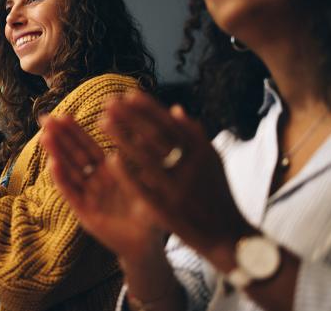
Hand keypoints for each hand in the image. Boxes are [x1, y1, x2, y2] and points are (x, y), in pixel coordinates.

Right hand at [40, 115, 166, 259]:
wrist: (146, 243)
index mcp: (110, 170)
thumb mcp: (149, 183)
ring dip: (57, 154)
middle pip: (74, 155)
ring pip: (70, 171)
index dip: (76, 131)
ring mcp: (88, 196)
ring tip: (45, 136)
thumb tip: (146, 133)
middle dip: (60, 137)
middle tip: (45, 118)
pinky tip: (53, 164)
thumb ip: (143, 162)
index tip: (64, 115)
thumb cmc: (151, 212)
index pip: (89, 147)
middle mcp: (96, 181)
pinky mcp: (84, 212)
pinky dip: (62, 180)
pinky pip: (72, 194)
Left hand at [101, 92, 253, 270]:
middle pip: (156, 136)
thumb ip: (194, 134)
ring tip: (103, 121)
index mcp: (202, 152)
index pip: (170, 124)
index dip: (148, 109)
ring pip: (146, 157)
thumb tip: (175, 108)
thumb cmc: (216, 193)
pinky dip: (127, 172)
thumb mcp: (212, 161)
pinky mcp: (167, 210)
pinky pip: (142, 187)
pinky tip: (110, 159)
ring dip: (123, 137)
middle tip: (108, 102)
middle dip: (131, 116)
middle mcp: (191, 167)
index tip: (128, 94)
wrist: (227, 235)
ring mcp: (178, 189)